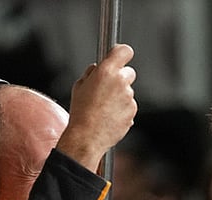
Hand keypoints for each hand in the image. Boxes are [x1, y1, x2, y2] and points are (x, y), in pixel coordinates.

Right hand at [56, 43, 137, 170]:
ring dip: (120, 96)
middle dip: (120, 77)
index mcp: (106, 71)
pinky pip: (129, 105)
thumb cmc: (81, 112)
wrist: (87, 136)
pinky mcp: (132, 111)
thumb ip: (92, 73)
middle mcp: (120, 82)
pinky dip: (122, 109)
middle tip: (108, 87)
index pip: (124, 51)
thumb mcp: (79, 85)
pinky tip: (110, 115)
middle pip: (129, 72)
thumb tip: (97, 68)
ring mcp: (129, 97)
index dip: (122, 52)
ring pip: (128, 91)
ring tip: (104, 107)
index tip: (120, 55)